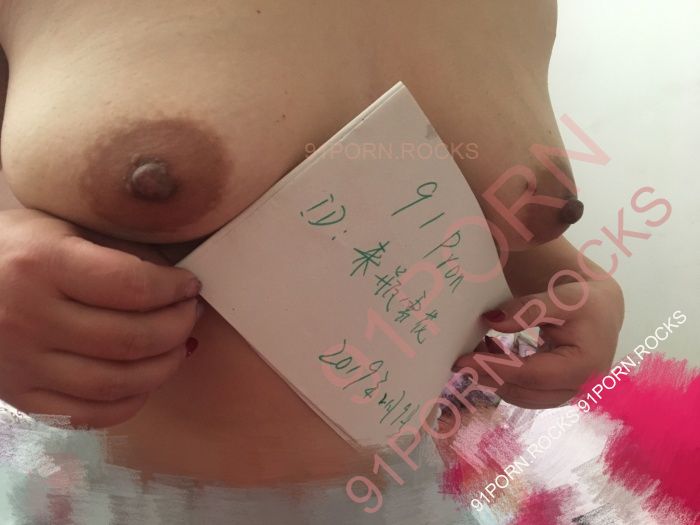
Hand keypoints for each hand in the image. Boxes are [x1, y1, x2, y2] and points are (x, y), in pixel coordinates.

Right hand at [0, 209, 202, 427]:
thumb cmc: (10, 250)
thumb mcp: (57, 228)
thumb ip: (113, 249)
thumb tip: (173, 278)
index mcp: (41, 264)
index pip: (132, 285)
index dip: (174, 288)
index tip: (189, 285)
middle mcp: (29, 318)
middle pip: (131, 338)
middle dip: (179, 326)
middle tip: (190, 313)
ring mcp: (22, 364)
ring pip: (117, 382)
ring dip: (165, 366)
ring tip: (178, 345)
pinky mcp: (20, 398)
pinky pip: (90, 415)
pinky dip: (131, 401)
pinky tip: (146, 379)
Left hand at [453, 278, 623, 408]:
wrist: (602, 309)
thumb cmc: (584, 301)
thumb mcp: (560, 298)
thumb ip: (528, 309)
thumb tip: (493, 321)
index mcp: (583, 366)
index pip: (528, 374)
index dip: (493, 368)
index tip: (462, 361)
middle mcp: (580, 388)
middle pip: (522, 391)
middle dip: (488, 376)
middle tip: (460, 357)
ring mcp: (570, 395)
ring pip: (522, 395)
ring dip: (495, 378)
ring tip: (475, 351)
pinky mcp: (560, 393)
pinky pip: (526, 392)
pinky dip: (506, 378)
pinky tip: (492, 354)